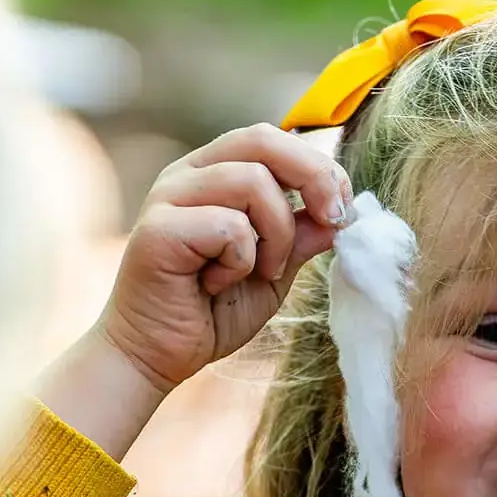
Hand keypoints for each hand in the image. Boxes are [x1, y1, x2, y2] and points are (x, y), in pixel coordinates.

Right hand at [99, 124, 353, 394]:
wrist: (154, 357)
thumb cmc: (209, 313)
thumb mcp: (272, 271)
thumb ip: (301, 237)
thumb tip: (341, 213)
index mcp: (212, 173)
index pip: (272, 139)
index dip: (318, 166)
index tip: (342, 210)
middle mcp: (187, 174)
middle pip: (263, 139)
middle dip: (313, 177)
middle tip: (332, 221)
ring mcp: (169, 196)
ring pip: (253, 182)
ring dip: (277, 235)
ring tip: (260, 272)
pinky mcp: (158, 229)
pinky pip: (229, 226)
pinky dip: (240, 261)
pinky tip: (215, 284)